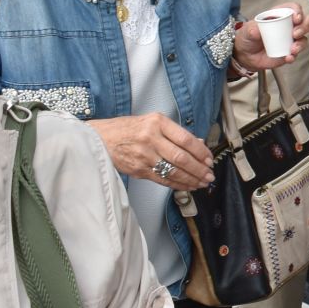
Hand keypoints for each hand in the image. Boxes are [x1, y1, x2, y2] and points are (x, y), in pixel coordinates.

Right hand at [86, 114, 212, 189]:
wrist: (98, 139)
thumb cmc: (126, 129)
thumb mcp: (152, 121)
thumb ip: (175, 132)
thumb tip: (198, 144)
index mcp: (157, 123)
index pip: (186, 139)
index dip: (201, 152)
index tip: (209, 159)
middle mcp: (151, 138)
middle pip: (181, 157)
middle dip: (199, 169)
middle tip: (210, 175)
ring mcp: (144, 156)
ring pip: (173, 171)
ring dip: (191, 179)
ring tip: (202, 182)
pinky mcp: (138, 170)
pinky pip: (162, 180)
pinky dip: (177, 184)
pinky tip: (188, 186)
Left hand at [232, 2, 308, 69]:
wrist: (245, 55)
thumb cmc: (247, 37)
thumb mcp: (247, 30)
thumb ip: (252, 29)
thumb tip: (258, 31)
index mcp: (279, 15)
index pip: (293, 8)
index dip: (298, 11)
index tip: (296, 18)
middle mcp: (288, 26)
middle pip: (305, 22)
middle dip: (305, 26)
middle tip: (296, 33)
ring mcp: (289, 40)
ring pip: (304, 39)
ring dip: (301, 43)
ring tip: (293, 49)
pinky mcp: (288, 53)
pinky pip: (296, 54)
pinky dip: (294, 56)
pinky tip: (288, 58)